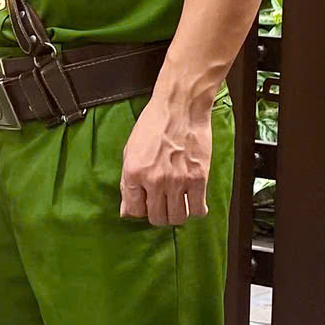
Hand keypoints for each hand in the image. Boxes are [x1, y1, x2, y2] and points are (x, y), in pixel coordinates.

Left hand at [119, 93, 211, 227]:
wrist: (181, 106)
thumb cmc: (154, 124)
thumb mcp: (131, 151)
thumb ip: (127, 183)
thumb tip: (126, 211)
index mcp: (134, 173)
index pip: (134, 211)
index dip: (141, 209)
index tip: (147, 203)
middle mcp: (154, 181)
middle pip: (157, 218)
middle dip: (159, 214)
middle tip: (164, 203)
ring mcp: (177, 181)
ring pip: (177, 218)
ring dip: (177, 214)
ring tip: (178, 202)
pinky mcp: (199, 178)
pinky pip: (198, 209)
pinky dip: (196, 209)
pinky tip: (194, 200)